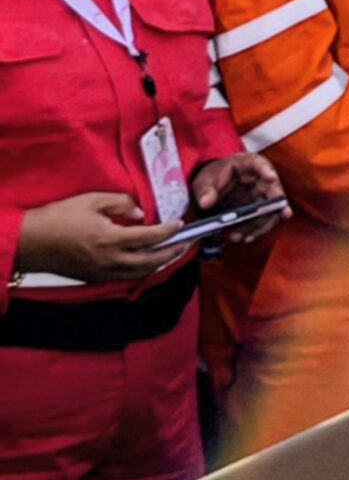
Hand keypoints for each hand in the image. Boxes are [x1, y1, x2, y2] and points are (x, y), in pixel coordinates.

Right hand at [14, 192, 182, 280]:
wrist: (29, 243)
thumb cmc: (58, 218)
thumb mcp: (92, 201)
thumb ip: (122, 204)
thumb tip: (140, 213)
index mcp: (110, 239)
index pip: (150, 238)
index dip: (170, 231)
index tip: (181, 224)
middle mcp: (110, 260)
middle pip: (152, 260)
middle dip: (174, 251)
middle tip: (188, 241)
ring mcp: (102, 272)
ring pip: (141, 273)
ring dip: (161, 263)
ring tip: (174, 251)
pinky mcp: (95, 278)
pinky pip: (126, 277)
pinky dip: (143, 270)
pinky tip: (149, 261)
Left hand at [186, 152, 285, 245]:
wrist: (212, 188)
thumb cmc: (212, 177)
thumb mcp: (204, 181)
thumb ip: (205, 190)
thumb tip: (206, 202)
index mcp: (247, 164)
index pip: (259, 163)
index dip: (266, 170)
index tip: (271, 178)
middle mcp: (260, 179)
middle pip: (273, 190)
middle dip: (278, 203)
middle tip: (284, 214)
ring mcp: (261, 194)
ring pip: (271, 209)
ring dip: (262, 224)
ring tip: (245, 236)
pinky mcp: (258, 209)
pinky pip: (262, 221)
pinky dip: (255, 230)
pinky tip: (245, 238)